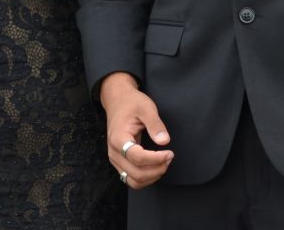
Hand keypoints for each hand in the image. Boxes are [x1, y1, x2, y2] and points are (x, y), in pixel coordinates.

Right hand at [100, 72, 173, 188]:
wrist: (117, 102)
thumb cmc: (132, 103)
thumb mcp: (146, 108)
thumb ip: (155, 124)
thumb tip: (164, 141)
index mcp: (119, 138)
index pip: (138, 158)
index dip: (156, 159)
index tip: (170, 153)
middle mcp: (114, 152)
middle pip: (136, 174)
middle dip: (156, 169)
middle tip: (169, 157)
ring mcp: (115, 159)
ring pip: (133, 181)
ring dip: (151, 177)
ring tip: (164, 163)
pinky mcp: (119, 162)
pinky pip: (131, 179)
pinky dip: (145, 178)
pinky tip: (156, 167)